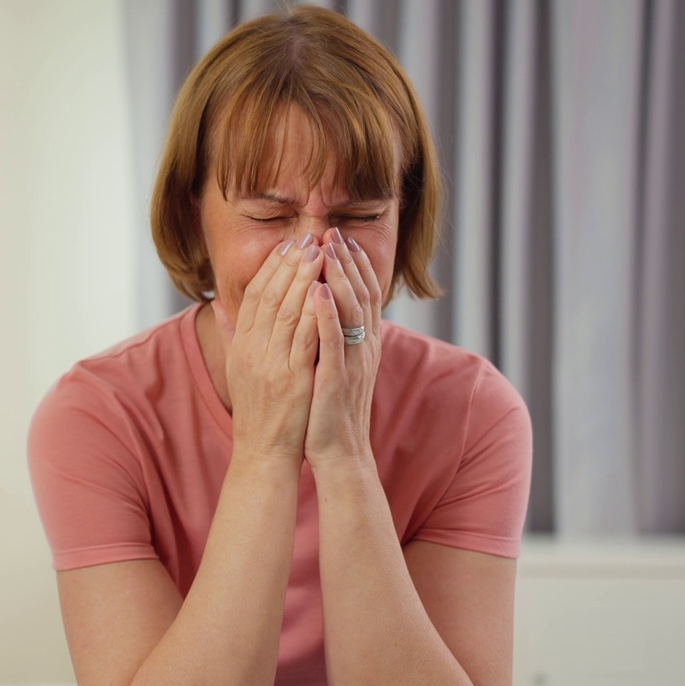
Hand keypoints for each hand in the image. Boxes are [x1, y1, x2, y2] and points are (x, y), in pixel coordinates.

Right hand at [212, 233, 325, 464]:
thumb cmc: (256, 412)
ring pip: (286, 311)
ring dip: (303, 278)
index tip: (287, 244)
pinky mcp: (292, 379)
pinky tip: (324, 291)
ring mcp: (270, 364)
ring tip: (319, 252)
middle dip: (289, 263)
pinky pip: (303, 338)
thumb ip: (230, 335)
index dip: (271, 267)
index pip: (254, 296)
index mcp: (241, 346)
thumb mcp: (237, 369)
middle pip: (269, 296)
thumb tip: (217, 305)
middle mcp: (251, 351)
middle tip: (307, 236)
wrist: (263, 453)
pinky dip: (313, 312)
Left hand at [304, 228, 383, 465]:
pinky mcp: (336, 379)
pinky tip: (320, 290)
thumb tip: (323, 311)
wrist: (340, 454)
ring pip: (351, 310)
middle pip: (362, 293)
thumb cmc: (330, 410)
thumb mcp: (333, 366)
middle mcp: (364, 348)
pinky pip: (334, 341)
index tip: (340, 237)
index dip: (354, 264)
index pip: (364, 294)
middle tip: (334, 231)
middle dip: (348, 261)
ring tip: (327, 248)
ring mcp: (352, 362)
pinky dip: (329, 313)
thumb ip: (331, 338)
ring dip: (340, 276)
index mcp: (363, 345)